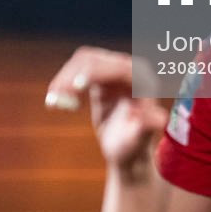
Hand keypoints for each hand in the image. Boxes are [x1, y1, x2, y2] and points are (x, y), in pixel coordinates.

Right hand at [44, 47, 167, 175]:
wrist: (127, 152)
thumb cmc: (135, 147)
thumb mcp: (140, 139)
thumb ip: (147, 126)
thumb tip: (158, 119)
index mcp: (142, 80)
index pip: (117, 67)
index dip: (95, 73)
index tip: (76, 86)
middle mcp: (128, 69)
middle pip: (93, 60)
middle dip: (72, 75)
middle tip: (55, 96)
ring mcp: (112, 71)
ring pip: (80, 63)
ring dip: (63, 79)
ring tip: (52, 101)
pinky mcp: (99, 77)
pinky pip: (76, 72)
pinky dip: (63, 84)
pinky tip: (55, 101)